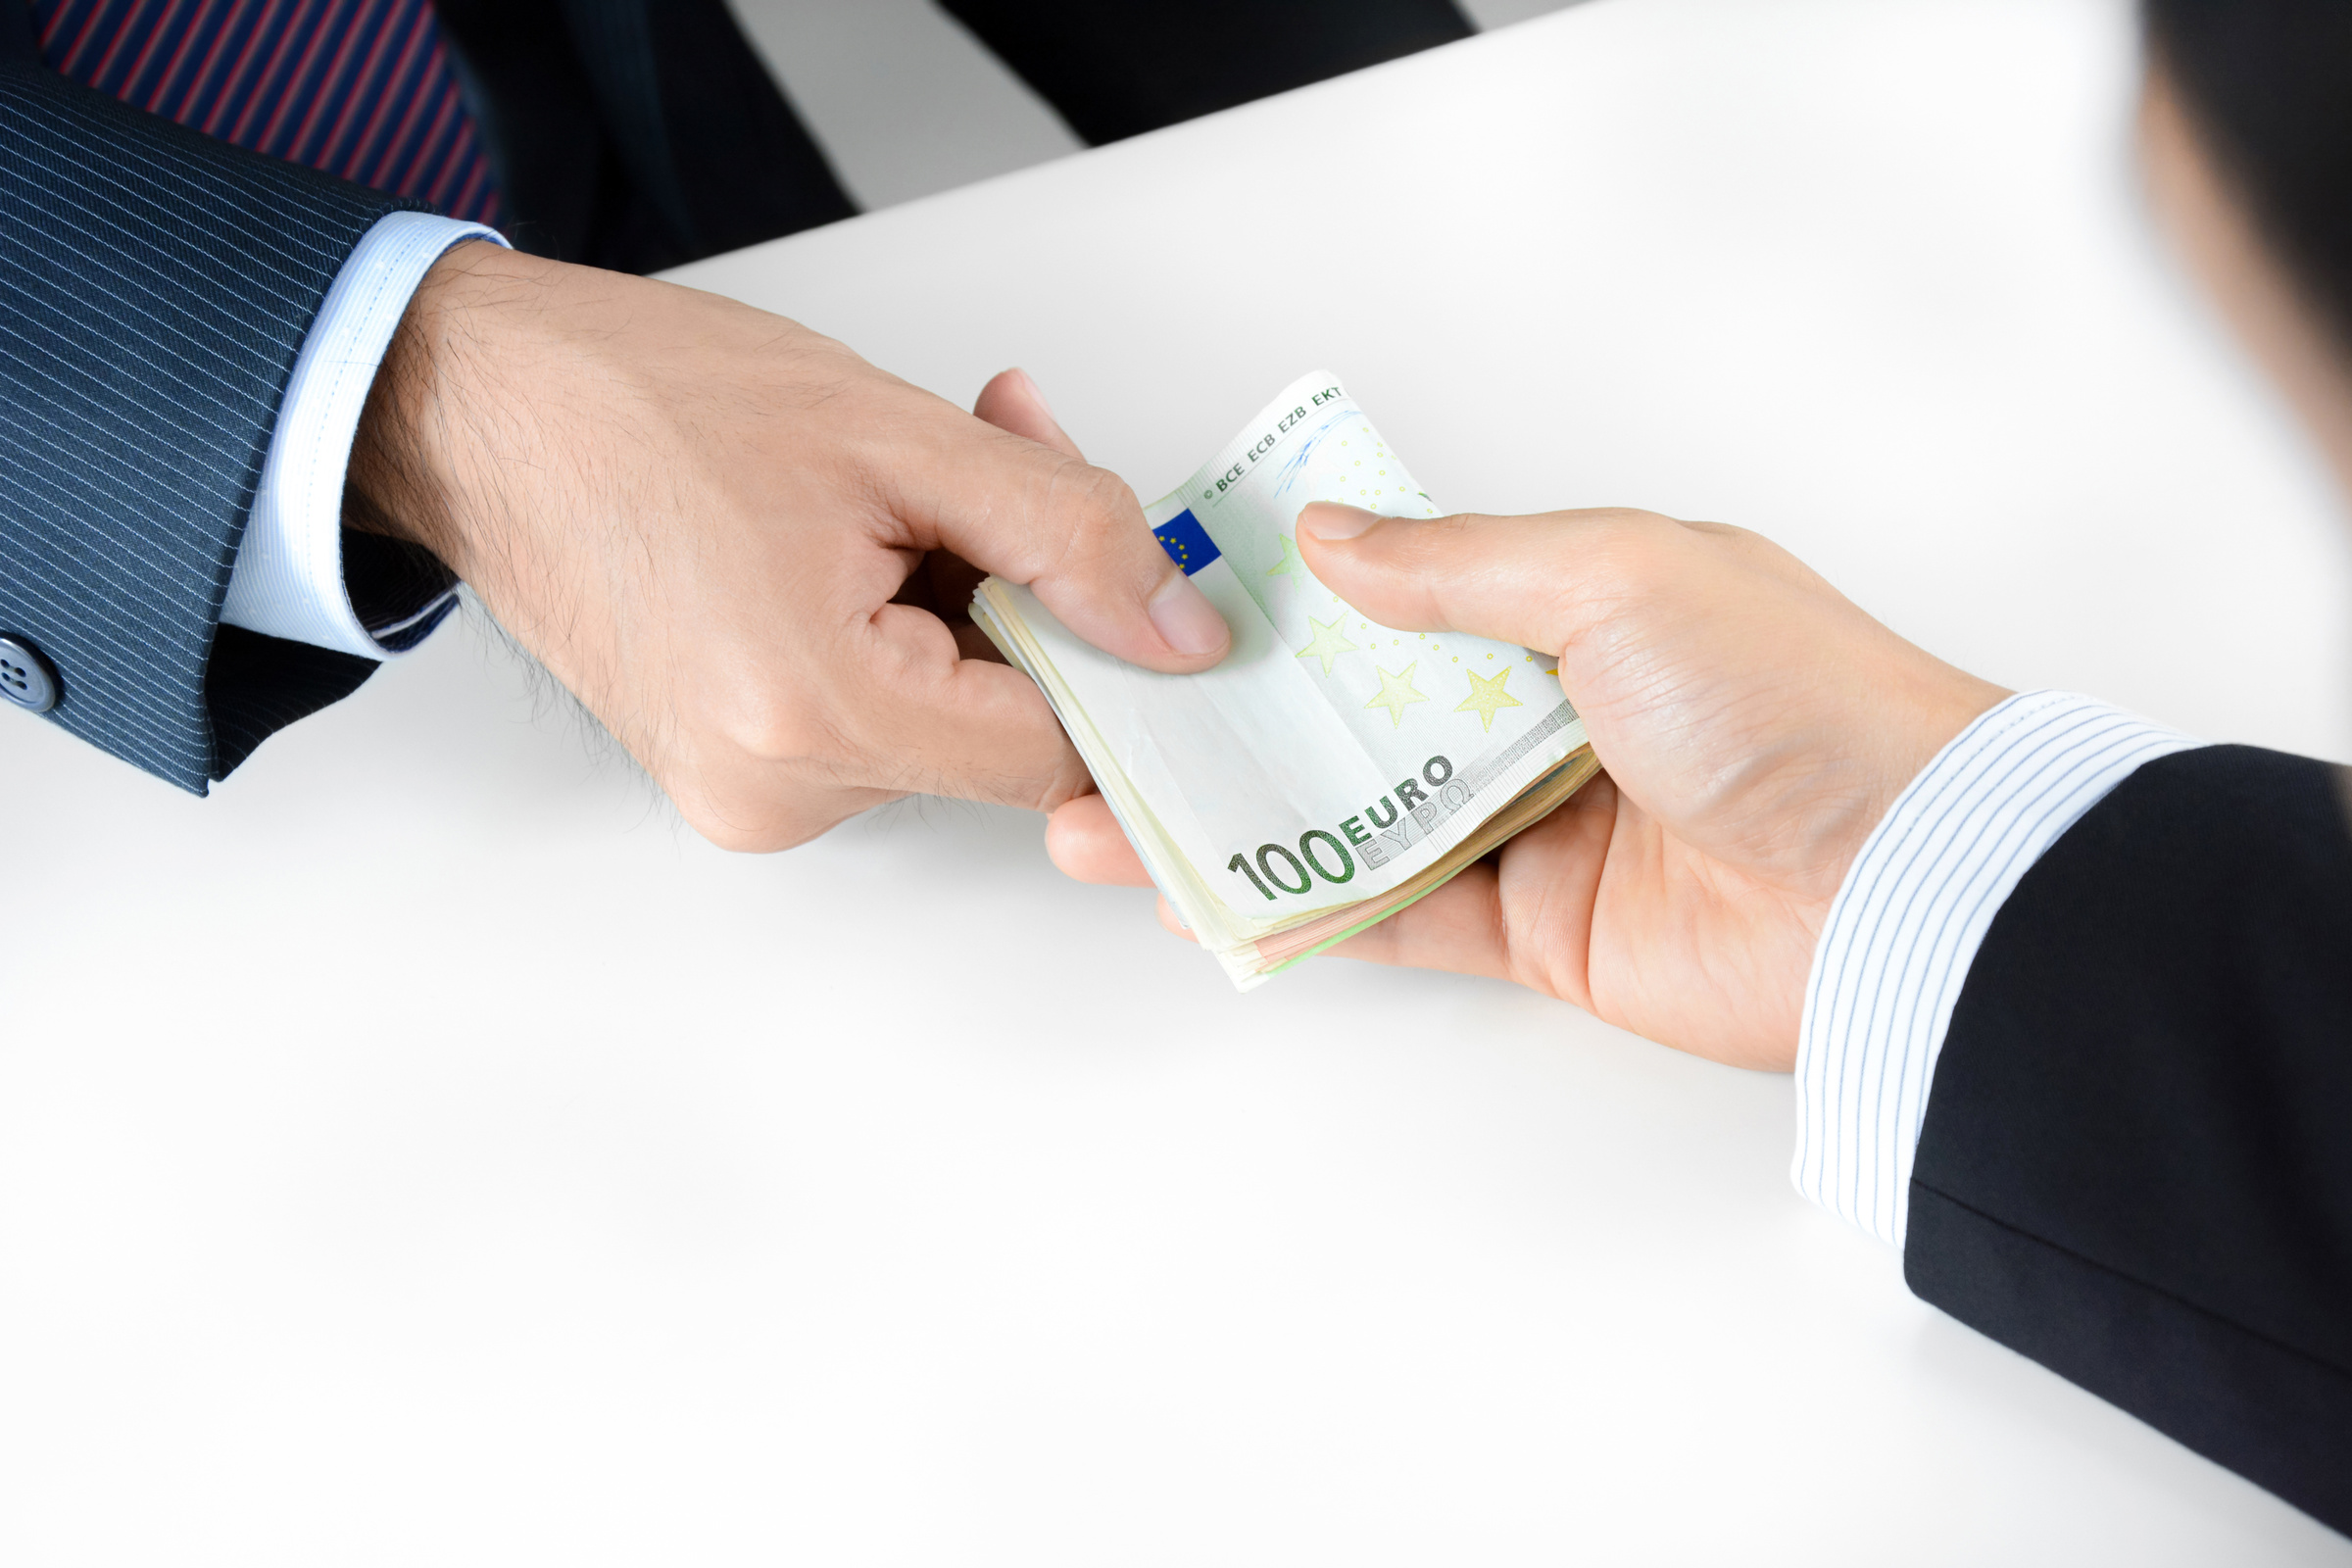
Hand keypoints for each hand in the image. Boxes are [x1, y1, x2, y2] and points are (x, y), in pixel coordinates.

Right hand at [345, 242, 1228, 849]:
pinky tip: (860, 530)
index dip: (1121, 664)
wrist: (471, 406)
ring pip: (945, 714)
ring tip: (896, 476)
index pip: (1057, 753)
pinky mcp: (731, 771)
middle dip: (1031, 591)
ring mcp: (746, 793)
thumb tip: (1181, 636)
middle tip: (1001, 448)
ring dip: (963, 593)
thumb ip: (1069, 537)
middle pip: (1003, 729)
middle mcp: (775, 790)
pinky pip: (876, 714)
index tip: (1146, 589)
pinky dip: (900, 624)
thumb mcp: (895, 435)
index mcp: (814, 716)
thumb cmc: (637, 401)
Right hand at [1048, 505, 2003, 1069]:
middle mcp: (1553, 711)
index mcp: (1580, 603)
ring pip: (1354, 819)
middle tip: (1112, 716)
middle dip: (1231, 716)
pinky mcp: (1541, 932)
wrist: (1904, 881)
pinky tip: (1206, 896)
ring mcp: (1541, 825)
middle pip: (1356, 712)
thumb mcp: (1612, 576)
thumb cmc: (1791, 700)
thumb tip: (1329, 537)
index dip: (1288, 595)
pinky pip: (1397, 917)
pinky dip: (1302, 909)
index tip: (1176, 596)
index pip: (1400, 591)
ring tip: (1108, 812)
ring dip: (1236, 817)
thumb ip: (1457, 565)